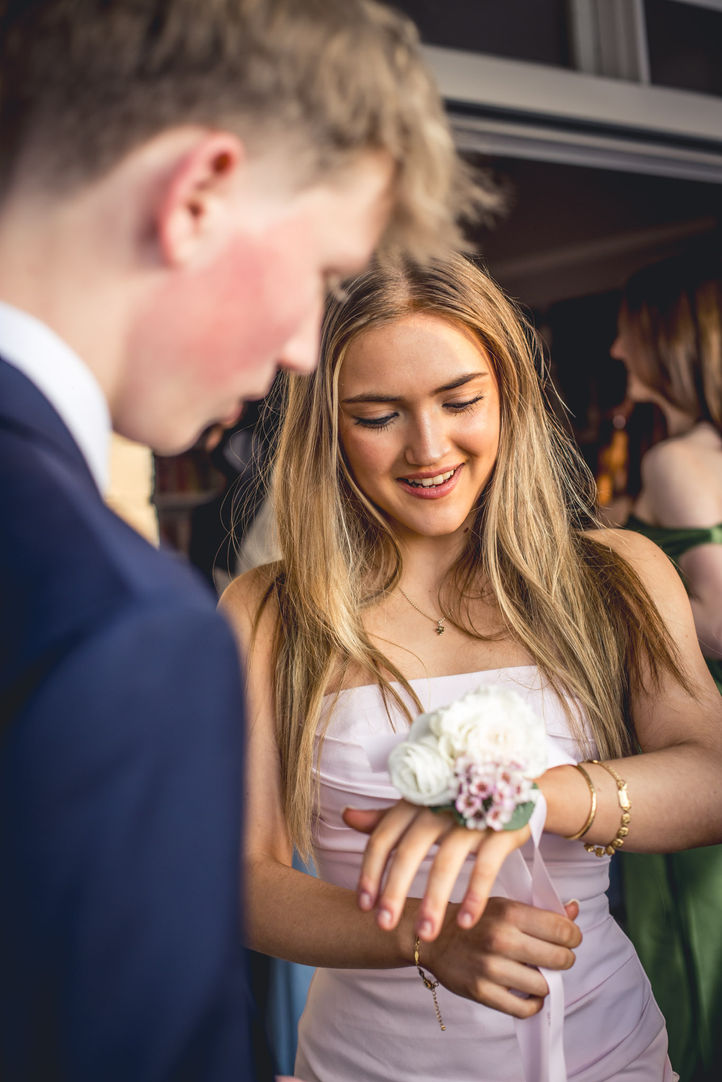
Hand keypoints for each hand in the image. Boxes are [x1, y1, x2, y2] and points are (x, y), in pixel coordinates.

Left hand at [344, 801, 531, 940]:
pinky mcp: (500, 828)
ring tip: (425, 934)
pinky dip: (475, 895)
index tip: (363, 906)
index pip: (383, 837)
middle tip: (384, 925)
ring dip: (434, 901)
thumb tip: (346, 817)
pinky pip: (486, 866)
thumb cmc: (456, 800)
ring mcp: (470, 817)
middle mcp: (438, 807)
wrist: (514, 782)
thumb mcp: (419, 805)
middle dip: (394, 890)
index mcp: (414, 802)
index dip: (370, 871)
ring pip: (446, 862)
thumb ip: (385, 817)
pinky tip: (467, 923)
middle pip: (409, 851)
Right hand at [423, 897, 580, 1017]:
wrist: (434, 937)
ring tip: (536, 973)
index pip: (563, 930)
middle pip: (559, 958)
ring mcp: (491, 967)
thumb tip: (575, 909)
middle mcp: (501, 938)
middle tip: (556, 957)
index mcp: (510, 912)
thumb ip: (542, 910)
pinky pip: (524, 1008)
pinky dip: (532, 1003)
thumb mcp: (506, 905)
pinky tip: (527, 992)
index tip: (570, 939)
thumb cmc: (475, 920)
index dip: (573, 936)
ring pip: (544, 985)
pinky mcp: (482, 991)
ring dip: (546, 981)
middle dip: (564, 959)